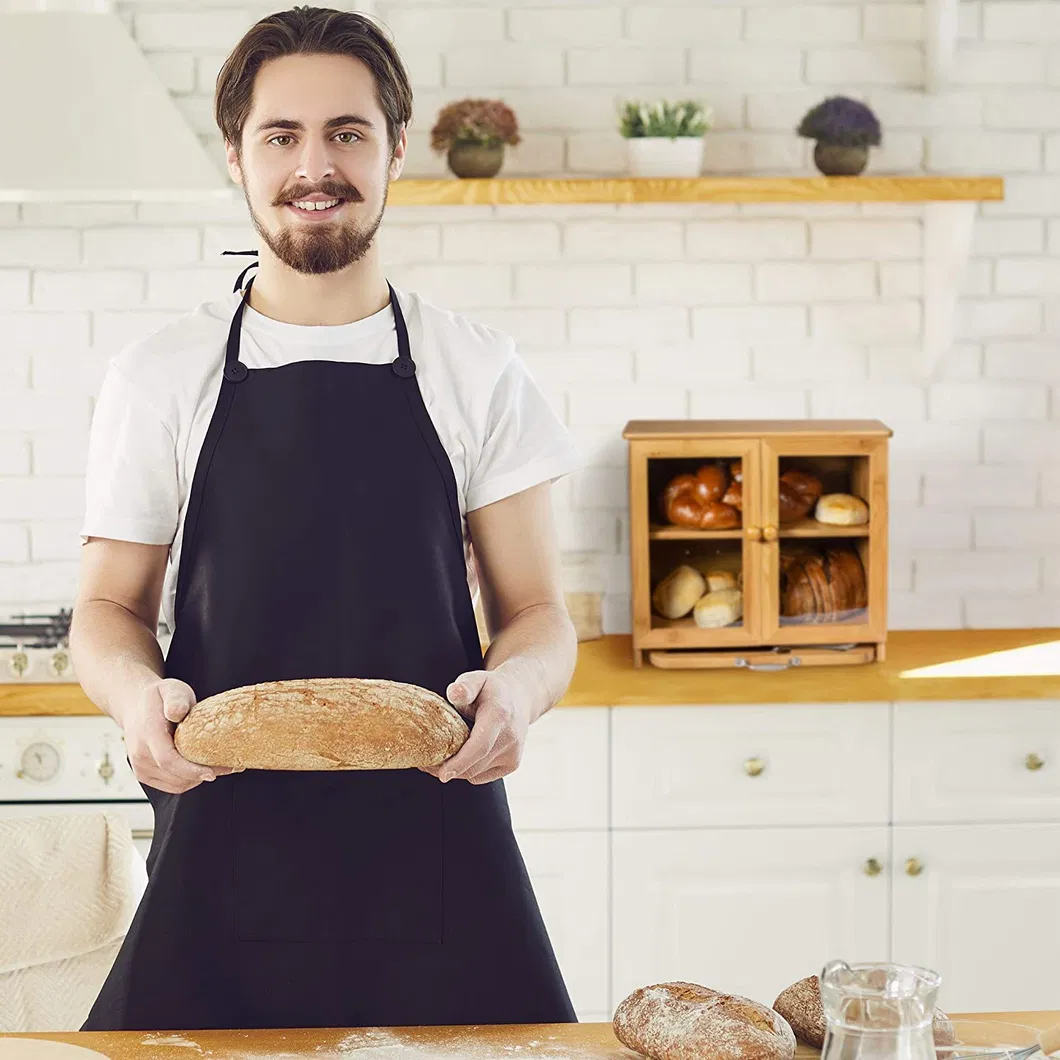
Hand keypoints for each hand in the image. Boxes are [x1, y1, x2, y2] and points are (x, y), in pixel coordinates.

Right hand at [122, 678, 235, 793]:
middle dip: (204, 774)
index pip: (167, 760)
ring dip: (199, 778)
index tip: (212, 772)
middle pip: (175, 775)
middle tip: (231, 765)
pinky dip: (190, 781)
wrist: (136, 706)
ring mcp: (141, 768)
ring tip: (221, 765)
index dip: (191, 770)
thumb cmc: (159, 698)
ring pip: (176, 784)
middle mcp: (140, 755)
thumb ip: (176, 700)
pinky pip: (173, 786)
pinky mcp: (146, 775)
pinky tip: (203, 768)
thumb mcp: (171, 690)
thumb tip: (177, 712)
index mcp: (147, 734)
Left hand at [422, 668, 530, 784]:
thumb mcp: (477, 679)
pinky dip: (467, 770)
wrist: (519, 698)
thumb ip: (465, 686)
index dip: (460, 762)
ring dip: (456, 770)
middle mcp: (510, 737)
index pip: (480, 746)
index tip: (443, 774)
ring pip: (476, 773)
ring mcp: (513, 753)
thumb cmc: (490, 689)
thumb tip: (455, 692)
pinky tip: (460, 757)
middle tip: (425, 762)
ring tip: (439, 757)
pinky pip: (481, 775)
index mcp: (499, 715)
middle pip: (475, 764)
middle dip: (448, 768)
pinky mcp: (512, 764)